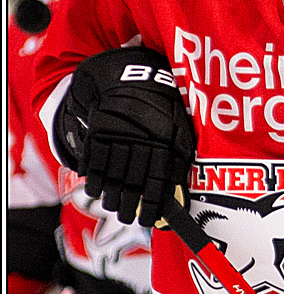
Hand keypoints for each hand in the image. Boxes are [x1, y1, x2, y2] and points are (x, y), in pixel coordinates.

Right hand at [57, 48, 195, 227]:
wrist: (130, 73)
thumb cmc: (162, 103)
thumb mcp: (180, 123)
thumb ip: (180, 156)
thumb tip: (180, 191)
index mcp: (164, 138)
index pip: (158, 180)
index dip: (152, 203)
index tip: (148, 220)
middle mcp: (141, 137)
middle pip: (132, 181)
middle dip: (130, 205)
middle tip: (128, 219)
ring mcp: (117, 133)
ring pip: (113, 173)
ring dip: (112, 196)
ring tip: (113, 208)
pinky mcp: (98, 129)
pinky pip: (94, 159)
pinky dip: (94, 178)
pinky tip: (96, 190)